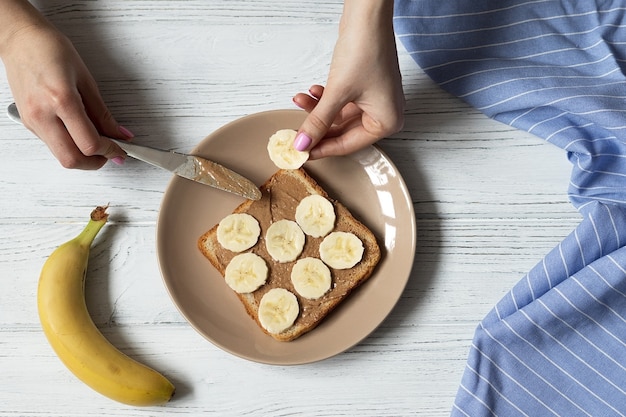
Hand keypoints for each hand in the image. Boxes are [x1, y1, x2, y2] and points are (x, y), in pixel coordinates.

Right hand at [0, 4, 129, 168]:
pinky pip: (52, 145)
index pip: (89, 143)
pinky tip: (79, 134)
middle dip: (95, 163)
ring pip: (60, 156)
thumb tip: (119, 134)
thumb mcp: (86, 80)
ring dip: (82, 156)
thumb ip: (103, 113)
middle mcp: (42, 114)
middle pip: (71, 159)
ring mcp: (31, 120)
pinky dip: (69, 146)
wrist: (20, 39)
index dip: (110, 151)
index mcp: (61, 100)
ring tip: (97, 142)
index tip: (120, 149)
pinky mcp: (27, 122)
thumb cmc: (50, 50)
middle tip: (109, 153)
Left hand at [292, 1, 403, 159]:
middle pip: (343, 132)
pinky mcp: (365, 87)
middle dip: (318, 128)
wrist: (368, 16)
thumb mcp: (337, 93)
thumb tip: (302, 143)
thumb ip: (318, 122)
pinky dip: (326, 99)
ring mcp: (375, 100)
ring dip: (318, 110)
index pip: (349, 145)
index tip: (301, 153)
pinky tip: (311, 92)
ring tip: (300, 100)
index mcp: (387, 122)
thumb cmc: (365, 50)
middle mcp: (385, 114)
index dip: (322, 148)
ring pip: (339, 116)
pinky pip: (342, 102)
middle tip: (296, 132)